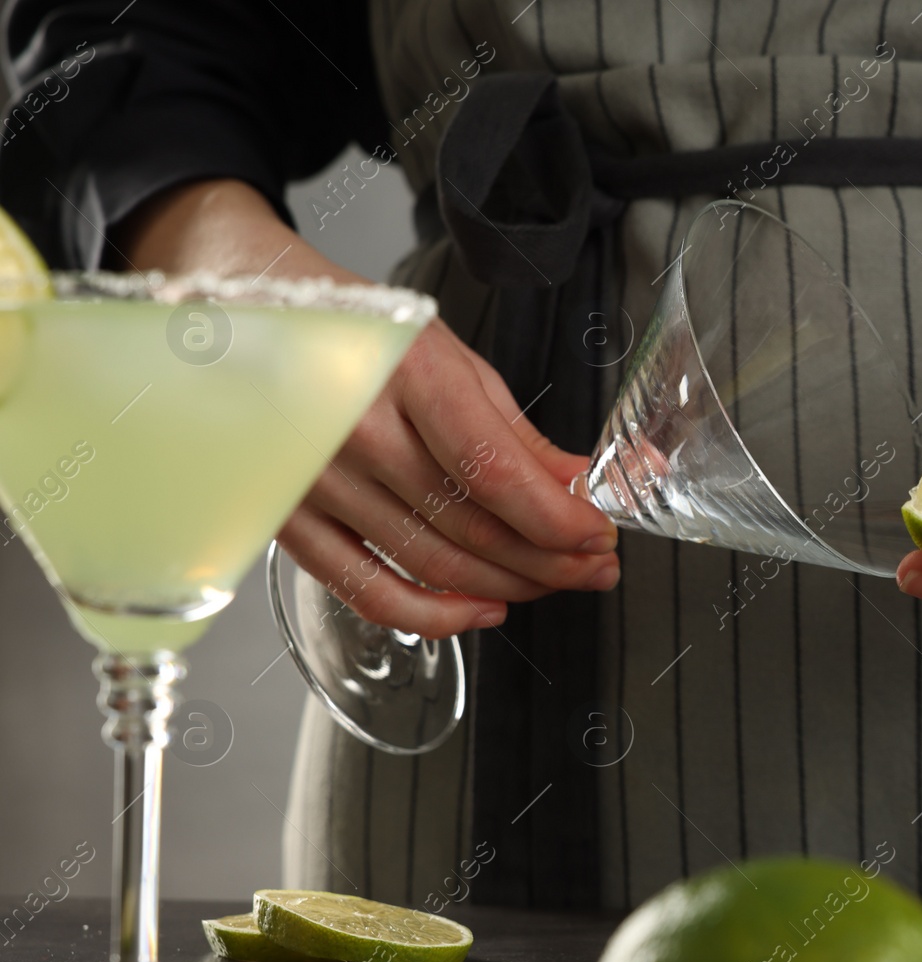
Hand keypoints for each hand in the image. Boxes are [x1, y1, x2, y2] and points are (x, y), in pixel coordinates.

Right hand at [119, 179, 617, 638]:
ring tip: (556, 583)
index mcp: (404, 371)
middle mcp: (353, 428)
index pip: (494, 473)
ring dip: (507, 584)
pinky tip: (479, 610)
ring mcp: (314, 478)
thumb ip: (516, 430)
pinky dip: (429, 613)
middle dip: (550, 558)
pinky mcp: (287, 517)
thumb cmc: (352, 323)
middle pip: (470, 524)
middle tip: (595, 565)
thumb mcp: (448, 355)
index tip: (599, 534)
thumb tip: (585, 484)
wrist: (240, 307)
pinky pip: (362, 586)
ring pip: (430, 561)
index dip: (557, 518)